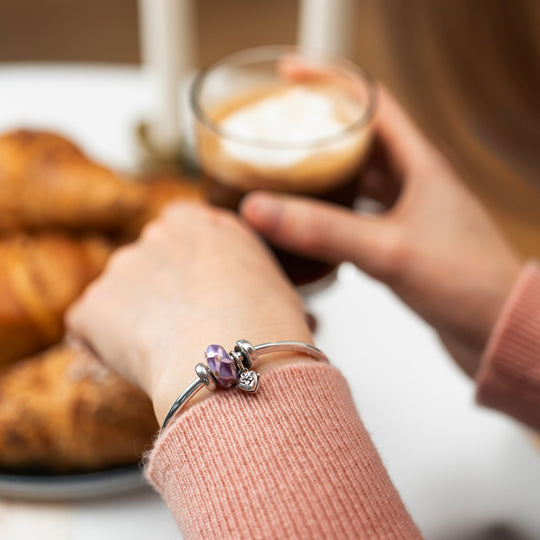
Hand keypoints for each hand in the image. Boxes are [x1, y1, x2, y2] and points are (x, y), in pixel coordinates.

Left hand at [67, 203, 311, 422]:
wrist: (237, 354)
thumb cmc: (268, 323)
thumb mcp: (269, 281)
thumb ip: (241, 272)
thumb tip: (248, 296)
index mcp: (199, 222)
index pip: (178, 230)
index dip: (185, 266)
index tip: (196, 292)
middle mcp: (156, 233)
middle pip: (148, 262)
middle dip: (158, 291)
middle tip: (183, 329)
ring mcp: (121, 266)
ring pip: (121, 295)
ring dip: (135, 318)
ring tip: (167, 353)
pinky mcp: (92, 305)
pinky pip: (92, 325)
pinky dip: (107, 344)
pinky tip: (140, 364)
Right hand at [241, 88, 521, 376]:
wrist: (495, 329)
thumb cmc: (465, 284)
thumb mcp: (388, 250)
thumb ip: (324, 229)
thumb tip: (261, 209)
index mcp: (419, 164)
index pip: (372, 102)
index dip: (330, 82)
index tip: (290, 75)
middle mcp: (415, 182)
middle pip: (361, 139)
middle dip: (320, 129)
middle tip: (280, 129)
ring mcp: (409, 211)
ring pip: (360, 178)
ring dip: (326, 171)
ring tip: (287, 170)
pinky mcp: (403, 240)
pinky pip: (361, 213)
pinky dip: (335, 210)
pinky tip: (313, 220)